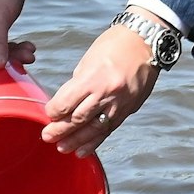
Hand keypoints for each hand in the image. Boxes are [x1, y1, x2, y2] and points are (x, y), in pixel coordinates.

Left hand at [42, 22, 160, 157]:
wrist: (146, 42)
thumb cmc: (115, 45)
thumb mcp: (89, 60)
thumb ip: (78, 84)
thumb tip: (66, 103)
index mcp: (93, 78)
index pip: (66, 103)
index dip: (53, 112)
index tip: (48, 114)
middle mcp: (106, 94)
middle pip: (78, 119)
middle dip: (60, 130)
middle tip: (47, 137)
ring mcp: (119, 104)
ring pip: (93, 129)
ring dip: (76, 141)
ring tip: (63, 148)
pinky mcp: (129, 110)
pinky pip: (109, 130)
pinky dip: (95, 142)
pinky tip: (83, 150)